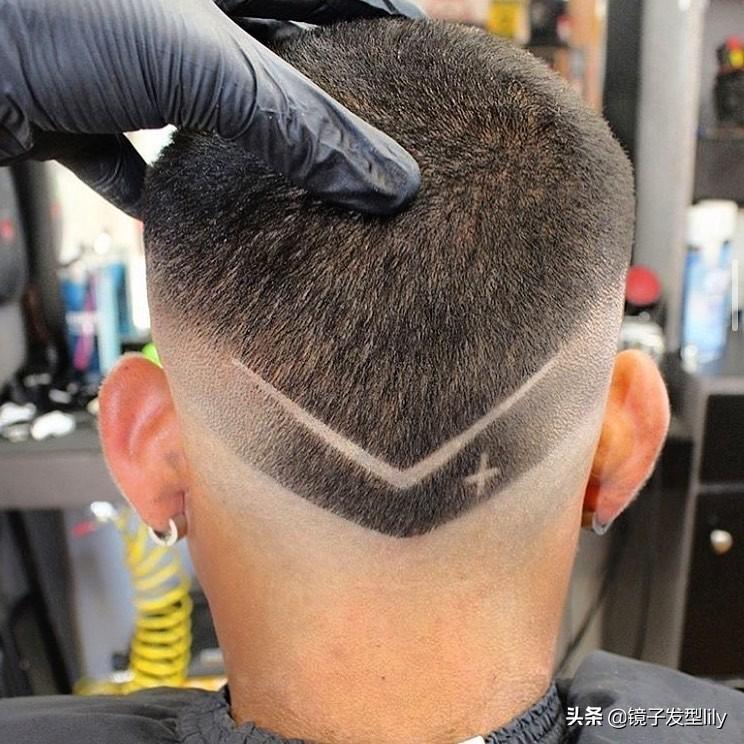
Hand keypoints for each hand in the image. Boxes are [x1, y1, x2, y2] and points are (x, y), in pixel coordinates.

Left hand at [0, 0, 423, 216]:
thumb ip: (299, 123)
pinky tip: (170, 212)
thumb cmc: (45, 10)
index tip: (430, 59)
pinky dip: (146, 184)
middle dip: (312, 97)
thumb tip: (391, 182)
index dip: (382, 19)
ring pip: (199, 104)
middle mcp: (168, 9)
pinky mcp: (68, 100)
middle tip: (363, 146)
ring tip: (289, 188)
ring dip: (235, 148)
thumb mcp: (197, 60)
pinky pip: (121, 149)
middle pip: (264, 54)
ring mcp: (116, 51)